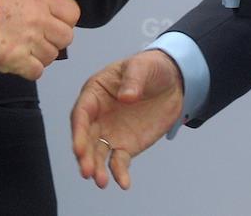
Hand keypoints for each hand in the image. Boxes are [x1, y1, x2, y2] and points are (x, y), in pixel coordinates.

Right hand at [0, 0, 79, 79]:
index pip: (73, 13)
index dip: (66, 19)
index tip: (56, 22)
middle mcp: (39, 21)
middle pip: (66, 37)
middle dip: (56, 39)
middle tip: (41, 37)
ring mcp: (29, 42)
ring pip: (52, 56)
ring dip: (42, 55)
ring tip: (27, 49)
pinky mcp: (17, 61)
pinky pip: (37, 72)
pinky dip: (31, 69)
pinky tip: (21, 61)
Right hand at [71, 50, 183, 189]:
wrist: (172, 81)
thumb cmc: (150, 68)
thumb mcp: (142, 66)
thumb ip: (133, 80)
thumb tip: (126, 96)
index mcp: (95, 93)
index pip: (82, 113)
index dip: (79, 132)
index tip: (79, 149)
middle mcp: (98, 115)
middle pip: (86, 138)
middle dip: (85, 156)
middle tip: (88, 171)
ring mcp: (110, 132)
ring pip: (98, 153)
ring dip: (97, 168)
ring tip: (101, 182)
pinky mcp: (125, 145)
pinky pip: (119, 161)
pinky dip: (119, 173)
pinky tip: (123, 183)